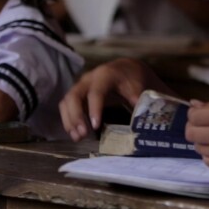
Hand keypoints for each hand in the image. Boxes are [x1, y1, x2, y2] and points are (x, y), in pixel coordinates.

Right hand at [59, 58, 173, 140]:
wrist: (127, 71)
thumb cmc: (134, 80)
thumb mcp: (140, 88)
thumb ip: (139, 100)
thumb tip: (141, 117)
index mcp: (106, 75)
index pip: (96, 92)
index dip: (94, 109)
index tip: (95, 127)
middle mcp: (89, 78)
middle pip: (74, 96)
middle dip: (76, 116)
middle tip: (83, 135)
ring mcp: (81, 85)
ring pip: (67, 101)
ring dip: (69, 120)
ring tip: (78, 138)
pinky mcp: (77, 94)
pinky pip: (66, 106)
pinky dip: (68, 120)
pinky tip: (75, 134)